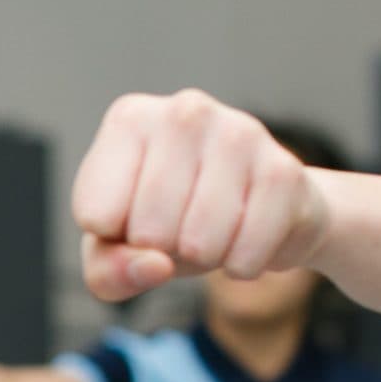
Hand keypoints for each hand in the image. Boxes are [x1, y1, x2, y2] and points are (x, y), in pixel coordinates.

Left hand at [71, 91, 327, 303]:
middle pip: (147, 231)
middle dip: (165, 252)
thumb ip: (109, 269)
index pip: (96, 216)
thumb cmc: (180, 220)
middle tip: (183, 230)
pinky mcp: (283, 169)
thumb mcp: (123, 249)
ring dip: (207, 260)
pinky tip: (247, 240)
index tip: (139, 218)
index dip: (118, 239)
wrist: (270, 209)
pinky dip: (242, 266)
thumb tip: (154, 265)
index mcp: (131, 119)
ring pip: (199, 243)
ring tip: (216, 234)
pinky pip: (246, 253)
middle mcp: (185, 112)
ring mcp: (239, 133)